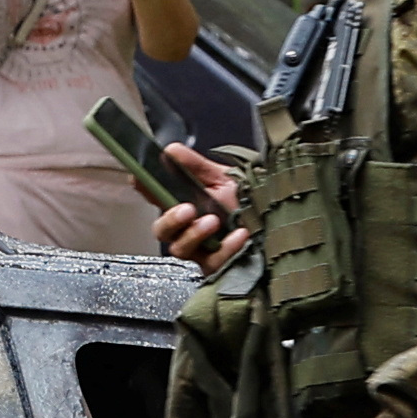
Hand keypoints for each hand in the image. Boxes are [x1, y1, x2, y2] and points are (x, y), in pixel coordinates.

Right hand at [151, 142, 244, 268]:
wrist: (275, 220)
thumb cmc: (245, 200)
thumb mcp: (220, 177)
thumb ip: (194, 166)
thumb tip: (170, 150)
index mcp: (182, 203)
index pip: (155, 196)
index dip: (145, 188)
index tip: (142, 179)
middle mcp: (186, 228)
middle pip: (162, 230)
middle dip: (171, 220)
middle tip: (187, 210)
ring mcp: (199, 249)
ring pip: (180, 248)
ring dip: (195, 234)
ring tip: (214, 221)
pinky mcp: (216, 266)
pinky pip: (213, 263)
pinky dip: (226, 248)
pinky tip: (239, 235)